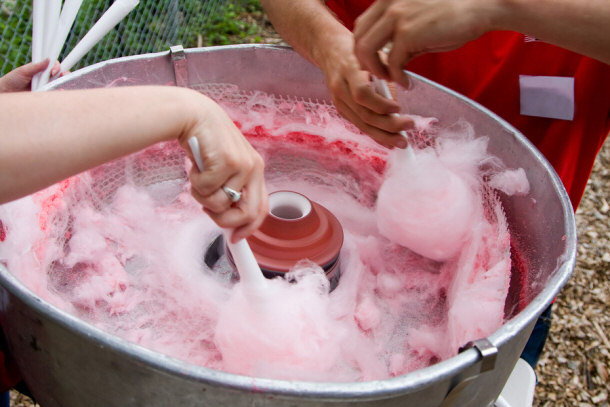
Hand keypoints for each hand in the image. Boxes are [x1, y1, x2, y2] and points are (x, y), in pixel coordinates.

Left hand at [0, 59, 60, 91]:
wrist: (7, 93)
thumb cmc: (12, 80)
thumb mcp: (23, 71)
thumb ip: (36, 66)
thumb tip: (48, 59)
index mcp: (41, 69)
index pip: (53, 65)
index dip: (57, 66)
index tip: (54, 71)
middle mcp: (45, 77)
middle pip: (60, 74)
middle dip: (64, 74)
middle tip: (61, 76)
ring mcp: (47, 86)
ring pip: (60, 84)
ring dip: (63, 84)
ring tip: (61, 87)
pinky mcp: (46, 95)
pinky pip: (55, 93)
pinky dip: (59, 93)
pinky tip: (59, 92)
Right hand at [180, 98, 267, 241]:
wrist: (194, 115)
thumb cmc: (207, 143)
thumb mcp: (225, 167)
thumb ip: (231, 188)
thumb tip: (228, 221)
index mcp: (256, 170)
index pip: (261, 208)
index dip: (249, 228)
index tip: (236, 238)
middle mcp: (254, 168)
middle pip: (247, 213)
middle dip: (224, 221)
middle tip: (207, 210)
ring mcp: (242, 165)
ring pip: (221, 204)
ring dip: (203, 197)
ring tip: (199, 178)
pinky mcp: (226, 161)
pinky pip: (206, 190)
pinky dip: (195, 184)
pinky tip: (195, 167)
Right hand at [317, 34, 413, 148]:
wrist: (330, 50)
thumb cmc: (358, 49)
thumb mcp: (374, 54)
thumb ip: (387, 74)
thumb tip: (400, 103)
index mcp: (349, 70)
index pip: (362, 94)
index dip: (381, 104)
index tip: (399, 107)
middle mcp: (340, 88)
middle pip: (364, 114)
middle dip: (389, 125)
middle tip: (410, 127)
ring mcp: (338, 101)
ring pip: (362, 124)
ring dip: (384, 135)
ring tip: (402, 142)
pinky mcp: (341, 109)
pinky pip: (360, 125)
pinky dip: (375, 134)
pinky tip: (389, 141)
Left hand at [353, 0, 486, 87]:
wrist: (480, 6)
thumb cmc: (454, 13)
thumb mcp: (417, 19)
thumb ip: (398, 34)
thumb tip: (388, 59)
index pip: (361, 26)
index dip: (362, 48)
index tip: (374, 63)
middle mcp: (388, 4)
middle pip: (359, 39)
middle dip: (365, 62)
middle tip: (380, 75)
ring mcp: (396, 17)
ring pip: (367, 51)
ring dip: (376, 70)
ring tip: (391, 79)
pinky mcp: (408, 33)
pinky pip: (391, 63)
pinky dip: (397, 78)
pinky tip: (407, 82)